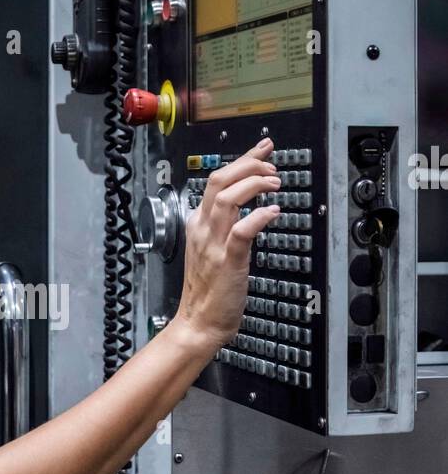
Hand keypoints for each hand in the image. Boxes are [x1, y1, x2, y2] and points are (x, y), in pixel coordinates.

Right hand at [173, 139, 280, 352]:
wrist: (199, 323)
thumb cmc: (209, 290)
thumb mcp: (210, 249)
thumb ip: (224, 226)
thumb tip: (247, 208)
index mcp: (197, 223)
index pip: (216, 180)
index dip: (242, 160)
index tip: (263, 150)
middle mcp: (202, 228)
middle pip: (219, 180)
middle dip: (248, 164)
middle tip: (271, 165)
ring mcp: (213, 244)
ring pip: (227, 198)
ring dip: (254, 184)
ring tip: (275, 183)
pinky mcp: (227, 261)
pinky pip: (241, 230)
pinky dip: (259, 216)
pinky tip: (274, 212)